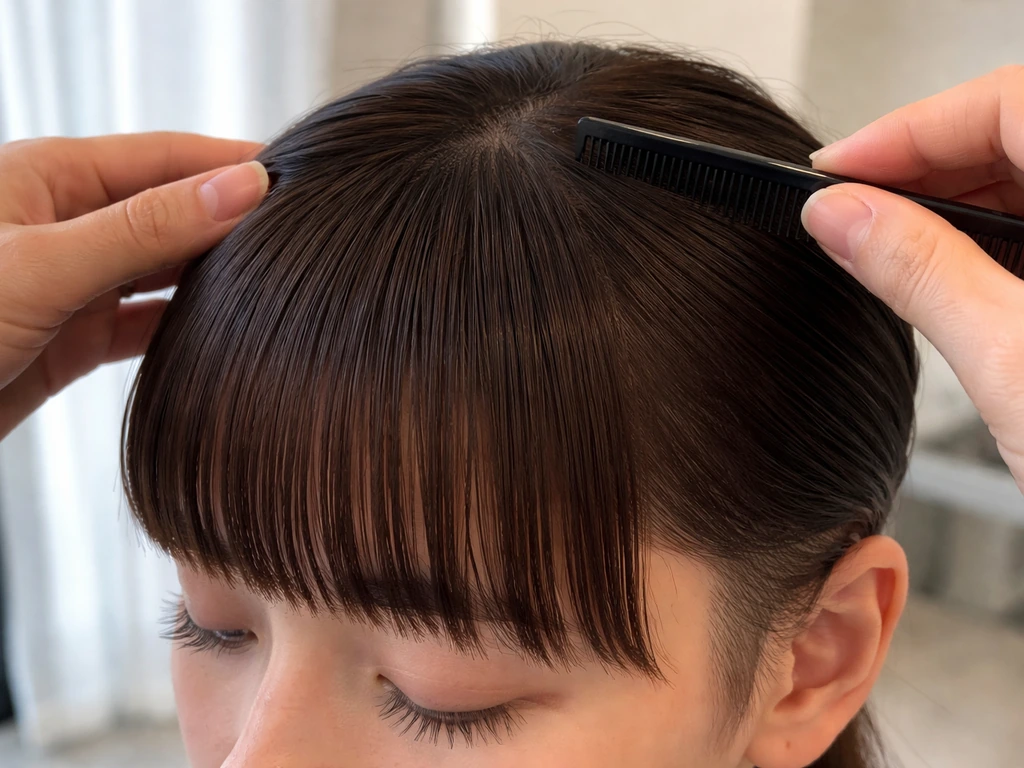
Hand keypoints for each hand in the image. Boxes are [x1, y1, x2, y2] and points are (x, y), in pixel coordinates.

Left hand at [0, 132, 267, 438]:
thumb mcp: (44, 266)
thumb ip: (145, 228)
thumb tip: (240, 187)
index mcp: (51, 178)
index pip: (166, 156)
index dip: (232, 162)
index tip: (296, 177)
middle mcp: (67, 225)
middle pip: (171, 210)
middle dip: (232, 220)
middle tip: (299, 236)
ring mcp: (71, 283)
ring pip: (162, 269)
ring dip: (212, 276)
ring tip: (274, 282)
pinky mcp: (71, 339)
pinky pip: (145, 323)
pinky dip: (184, 328)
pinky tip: (222, 332)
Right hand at [800, 65, 1023, 492]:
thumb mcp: (1015, 362)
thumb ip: (919, 271)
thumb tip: (842, 215)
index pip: (1015, 102)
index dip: (911, 126)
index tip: (837, 168)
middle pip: (1021, 130)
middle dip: (922, 164)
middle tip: (847, 207)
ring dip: (949, 200)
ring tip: (881, 238)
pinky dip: (985, 237)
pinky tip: (940, 263)